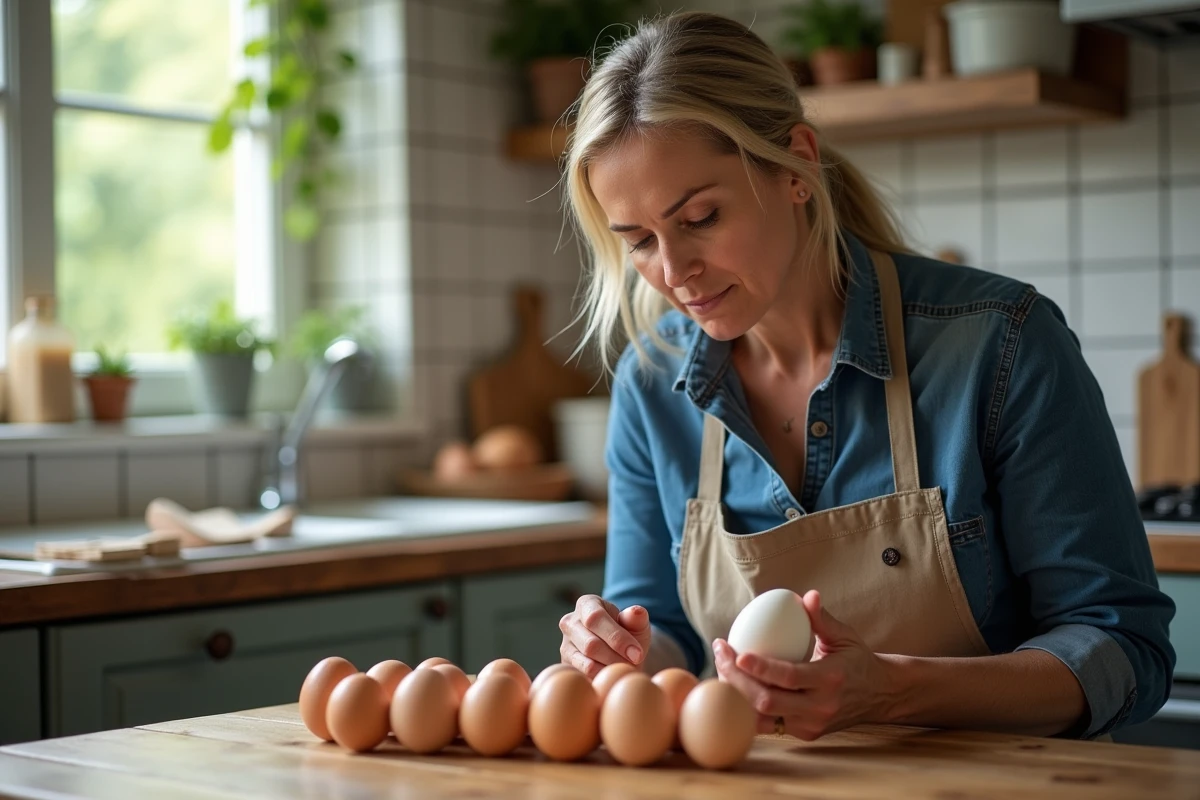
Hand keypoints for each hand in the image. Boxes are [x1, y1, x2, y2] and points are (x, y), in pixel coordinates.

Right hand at [559, 595, 651, 677]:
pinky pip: (583, 676)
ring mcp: (565, 644)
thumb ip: (637, 618)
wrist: (620, 654)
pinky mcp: (566, 665)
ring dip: (610, 669)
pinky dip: (602, 679)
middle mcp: (570, 622)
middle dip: (616, 657)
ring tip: (624, 669)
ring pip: (586, 663)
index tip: (637, 654)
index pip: (596, 618)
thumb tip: (636, 612)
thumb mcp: (637, 625)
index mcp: (587, 604)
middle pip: (590, 644)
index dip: (617, 637)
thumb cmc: (629, 635)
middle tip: (633, 665)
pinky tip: (613, 676)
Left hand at [713, 589, 892, 740]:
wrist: (879, 695)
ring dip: (736, 695)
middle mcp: (821, 707)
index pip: (789, 677)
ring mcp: (812, 725)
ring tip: (721, 669)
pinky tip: (732, 687)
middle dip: (737, 679)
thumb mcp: (844, 635)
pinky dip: (746, 709)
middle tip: (721, 654)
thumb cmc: (857, 659)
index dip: (760, 668)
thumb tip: (806, 596)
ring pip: (763, 718)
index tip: (737, 653)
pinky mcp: (805, 734)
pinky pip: (768, 726)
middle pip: (769, 701)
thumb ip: (822, 618)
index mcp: (831, 679)